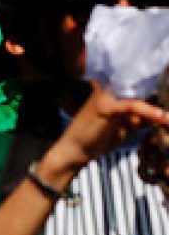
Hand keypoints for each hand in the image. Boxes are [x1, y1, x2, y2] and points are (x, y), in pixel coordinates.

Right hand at [41, 82, 168, 183]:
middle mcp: (108, 88)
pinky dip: (149, 111)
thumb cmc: (97, 138)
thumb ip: (139, 118)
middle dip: (161, 95)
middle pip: (142, 87)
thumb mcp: (125, 126)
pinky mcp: (105, 107)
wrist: (75, 149)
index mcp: (112, 90)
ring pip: (140, 96)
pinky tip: (163, 117)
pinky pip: (132, 106)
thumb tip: (160, 115)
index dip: (156, 90)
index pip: (139, 85)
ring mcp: (105, 96)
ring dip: (159, 107)